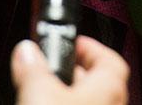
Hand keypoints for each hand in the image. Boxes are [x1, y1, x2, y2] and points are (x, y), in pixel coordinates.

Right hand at [12, 37, 127, 104]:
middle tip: (52, 67)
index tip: (71, 43)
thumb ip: (33, 67)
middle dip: (74, 72)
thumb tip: (26, 51)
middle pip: (98, 81)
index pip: (111, 58)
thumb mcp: (39, 93)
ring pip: (89, 100)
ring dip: (68, 94)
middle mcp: (114, 104)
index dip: (90, 47)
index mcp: (110, 88)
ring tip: (43, 92)